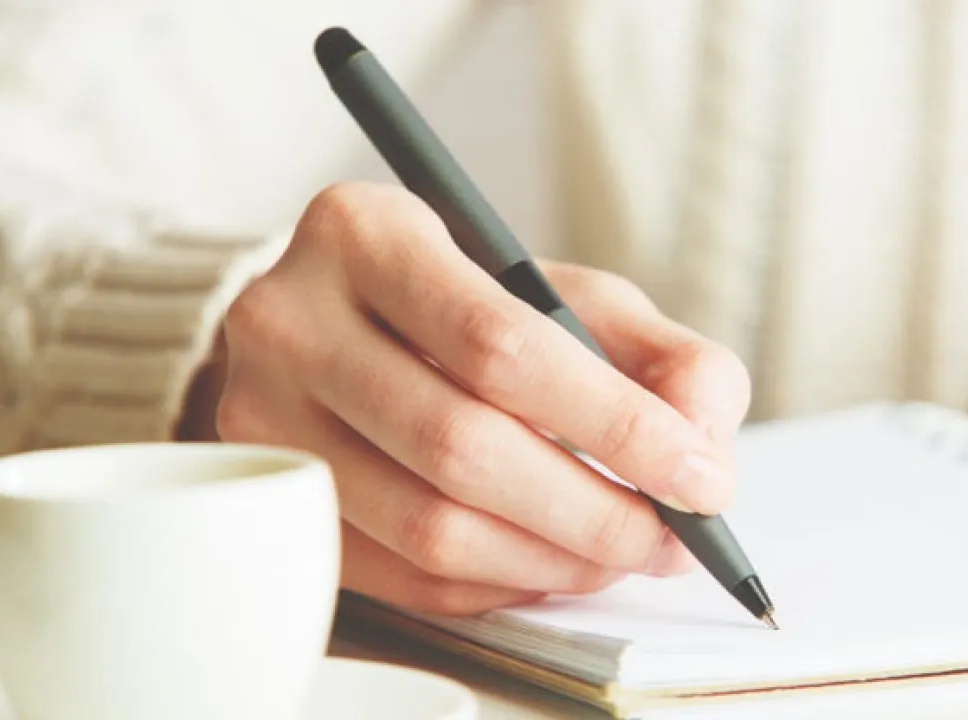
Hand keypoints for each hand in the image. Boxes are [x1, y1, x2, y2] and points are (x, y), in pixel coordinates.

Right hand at [215, 182, 751, 614]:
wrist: (328, 328)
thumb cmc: (464, 307)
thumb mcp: (563, 295)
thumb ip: (655, 352)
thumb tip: (704, 445)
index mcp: (368, 235)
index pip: (500, 344)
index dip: (613, 422)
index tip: (699, 476)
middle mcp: (291, 322)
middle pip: (460, 445)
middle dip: (592, 510)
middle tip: (673, 538)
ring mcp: (263, 420)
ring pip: (428, 526)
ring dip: (552, 558)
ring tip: (621, 553)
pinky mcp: (273, 501)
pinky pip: (401, 574)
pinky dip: (499, 583)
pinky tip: (551, 564)